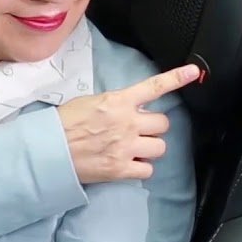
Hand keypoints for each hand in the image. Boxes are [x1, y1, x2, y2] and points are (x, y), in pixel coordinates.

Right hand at [57, 64, 199, 183]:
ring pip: (160, 147)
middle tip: (139, 131)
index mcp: (118, 102)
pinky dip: (141, 168)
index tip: (193, 72)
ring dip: (150, 148)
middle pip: (163, 124)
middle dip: (153, 128)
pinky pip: (148, 169)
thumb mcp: (89, 102)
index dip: (176, 78)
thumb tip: (128, 107)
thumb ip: (114, 104)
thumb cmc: (63, 124)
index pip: (154, 87)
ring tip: (133, 148)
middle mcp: (127, 122)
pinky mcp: (121, 168)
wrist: (48, 150)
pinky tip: (128, 164)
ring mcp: (126, 146)